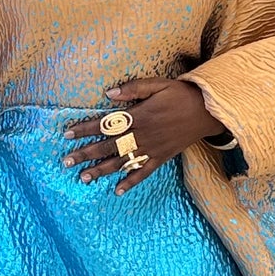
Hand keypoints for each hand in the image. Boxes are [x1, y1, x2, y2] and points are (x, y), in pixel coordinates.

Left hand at [63, 78, 227, 194]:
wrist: (208, 112)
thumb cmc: (181, 94)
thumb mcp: (158, 84)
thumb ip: (134, 89)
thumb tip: (109, 93)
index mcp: (139, 116)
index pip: (106, 124)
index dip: (85, 129)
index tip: (67, 134)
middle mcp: (142, 135)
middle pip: (108, 146)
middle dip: (86, 153)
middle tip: (66, 161)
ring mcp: (151, 149)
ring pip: (122, 162)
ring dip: (101, 171)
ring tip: (83, 178)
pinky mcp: (161, 158)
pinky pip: (144, 172)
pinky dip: (131, 182)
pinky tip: (117, 191)